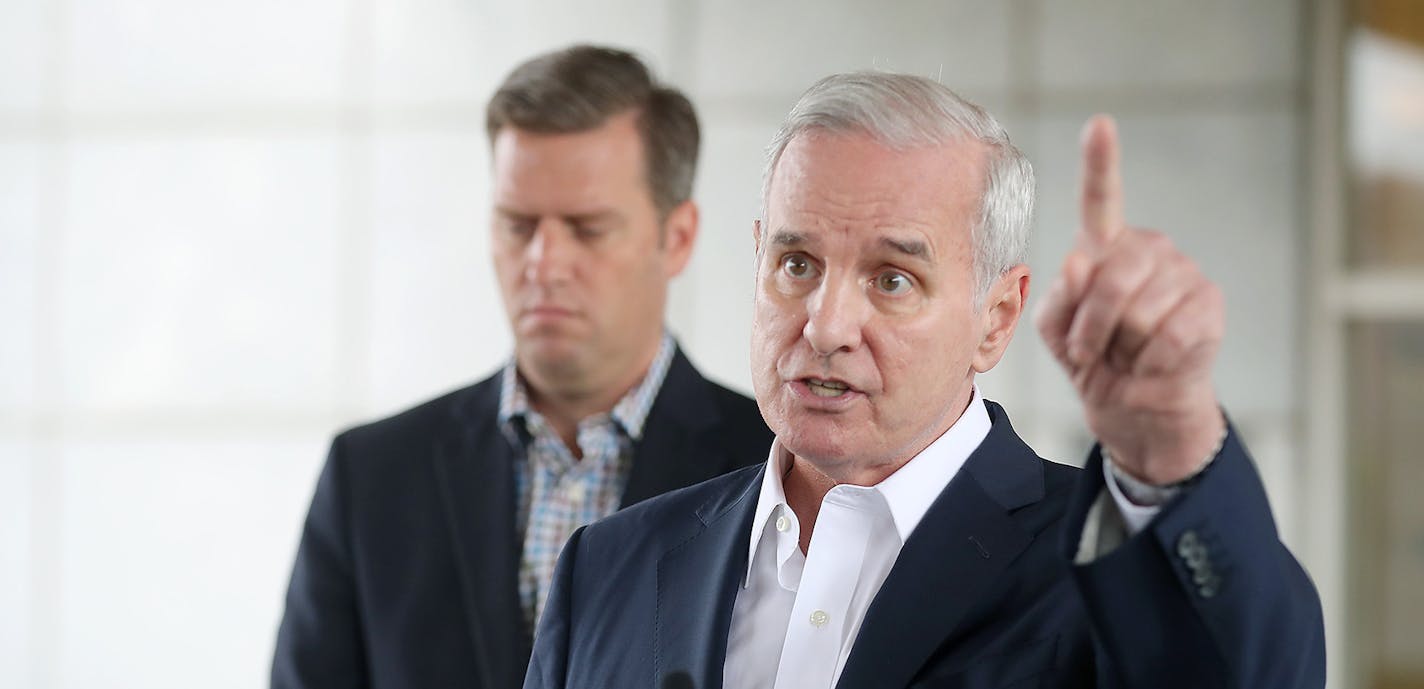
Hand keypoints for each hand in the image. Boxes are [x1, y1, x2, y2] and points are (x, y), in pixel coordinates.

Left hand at [1034, 115, 1225, 485]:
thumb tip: (1078, 261)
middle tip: (1092, 349)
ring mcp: (1183, 274)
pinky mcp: (1209, 306)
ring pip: (1138, 311)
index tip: (1099, 123)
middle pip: (1109, 277)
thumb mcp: (1057, 330)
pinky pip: (1168, 334)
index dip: (1100, 162)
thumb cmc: (1093, 358)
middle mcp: (1147, 250)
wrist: (1133, 406)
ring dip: (1121, 347)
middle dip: (1090, 325)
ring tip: (1127, 353)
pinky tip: (1154, 361)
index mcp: (1105, 247)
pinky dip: (1151, 360)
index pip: (1101, 198)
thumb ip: (1060, 296)